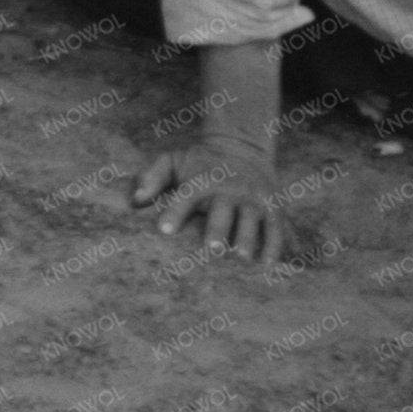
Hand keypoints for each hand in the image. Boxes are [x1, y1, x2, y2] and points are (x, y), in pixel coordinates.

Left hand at [131, 145, 290, 262]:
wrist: (241, 148)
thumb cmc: (199, 163)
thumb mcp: (172, 161)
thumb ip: (152, 178)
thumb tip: (135, 201)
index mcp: (202, 180)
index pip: (185, 196)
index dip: (175, 213)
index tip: (164, 231)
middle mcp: (229, 189)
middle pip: (223, 210)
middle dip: (218, 228)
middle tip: (212, 248)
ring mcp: (254, 198)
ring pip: (253, 219)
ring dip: (249, 238)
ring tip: (243, 258)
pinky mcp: (274, 206)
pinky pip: (276, 227)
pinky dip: (275, 244)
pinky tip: (270, 264)